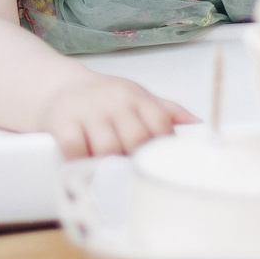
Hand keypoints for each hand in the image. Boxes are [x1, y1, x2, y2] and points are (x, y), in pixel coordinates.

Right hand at [39, 73, 196, 158]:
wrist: (58, 86)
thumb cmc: (104, 99)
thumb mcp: (137, 98)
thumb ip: (167, 112)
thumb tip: (201, 127)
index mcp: (136, 97)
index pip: (160, 125)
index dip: (160, 148)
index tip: (154, 162)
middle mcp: (114, 100)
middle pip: (135, 140)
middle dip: (134, 159)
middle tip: (129, 171)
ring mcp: (87, 110)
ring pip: (107, 149)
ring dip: (108, 165)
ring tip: (107, 171)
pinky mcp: (61, 121)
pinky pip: (75, 149)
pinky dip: (79, 162)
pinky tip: (82, 164)